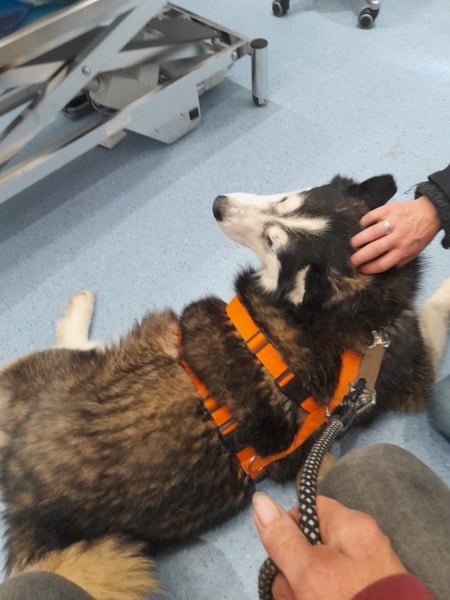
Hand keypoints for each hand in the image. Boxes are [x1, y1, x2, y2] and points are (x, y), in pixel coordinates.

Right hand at [253, 493, 405, 599]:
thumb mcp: (307, 571)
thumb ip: (282, 538)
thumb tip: (261, 499)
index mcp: (352, 526)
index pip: (309, 509)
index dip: (288, 529)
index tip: (281, 556)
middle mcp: (361, 545)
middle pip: (309, 546)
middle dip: (293, 572)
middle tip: (298, 594)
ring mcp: (364, 574)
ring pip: (315, 574)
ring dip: (302, 592)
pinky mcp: (364, 595)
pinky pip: (330, 591)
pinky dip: (318, 597)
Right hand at [350, 196, 440, 273]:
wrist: (431, 212)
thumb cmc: (421, 234)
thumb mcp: (415, 252)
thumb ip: (400, 261)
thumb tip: (383, 267)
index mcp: (404, 250)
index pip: (382, 264)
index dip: (368, 268)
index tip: (360, 270)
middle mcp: (398, 237)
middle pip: (373, 250)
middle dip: (358, 257)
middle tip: (352, 260)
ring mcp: (393, 223)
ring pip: (369, 233)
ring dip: (357, 241)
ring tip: (353, 244)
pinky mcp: (389, 210)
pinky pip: (370, 216)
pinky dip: (363, 222)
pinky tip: (363, 226)